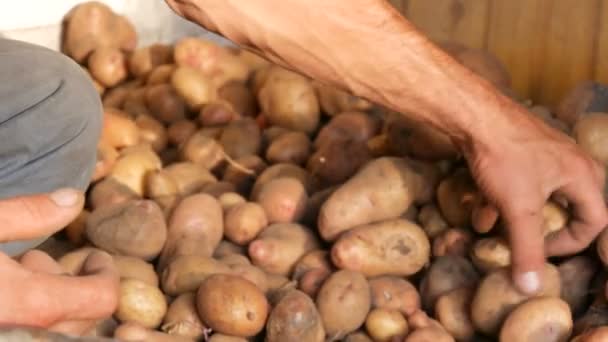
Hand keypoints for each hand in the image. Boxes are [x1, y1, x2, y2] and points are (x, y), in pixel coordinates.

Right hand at [0, 189, 118, 330]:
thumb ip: (28, 214)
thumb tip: (73, 200)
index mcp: (32, 303)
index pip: (102, 298)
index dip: (105, 273)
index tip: (93, 256)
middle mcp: (28, 334)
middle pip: (84, 320)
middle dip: (73, 288)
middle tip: (35, 263)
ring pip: (59, 334)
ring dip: (51, 307)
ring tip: (13, 280)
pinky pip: (34, 337)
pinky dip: (32, 320)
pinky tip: (4, 298)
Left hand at [466, 105, 606, 294]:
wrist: (472, 114)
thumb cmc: (504, 155)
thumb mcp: (518, 208)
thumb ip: (527, 248)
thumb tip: (531, 287)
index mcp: (581, 175)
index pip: (596, 221)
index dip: (570, 244)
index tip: (541, 253)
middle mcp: (569, 162)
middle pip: (569, 206)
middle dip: (545, 227)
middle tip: (528, 240)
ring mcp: (543, 153)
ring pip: (537, 195)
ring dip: (516, 215)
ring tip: (494, 228)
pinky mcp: (517, 149)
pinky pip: (517, 181)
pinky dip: (500, 199)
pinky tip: (478, 211)